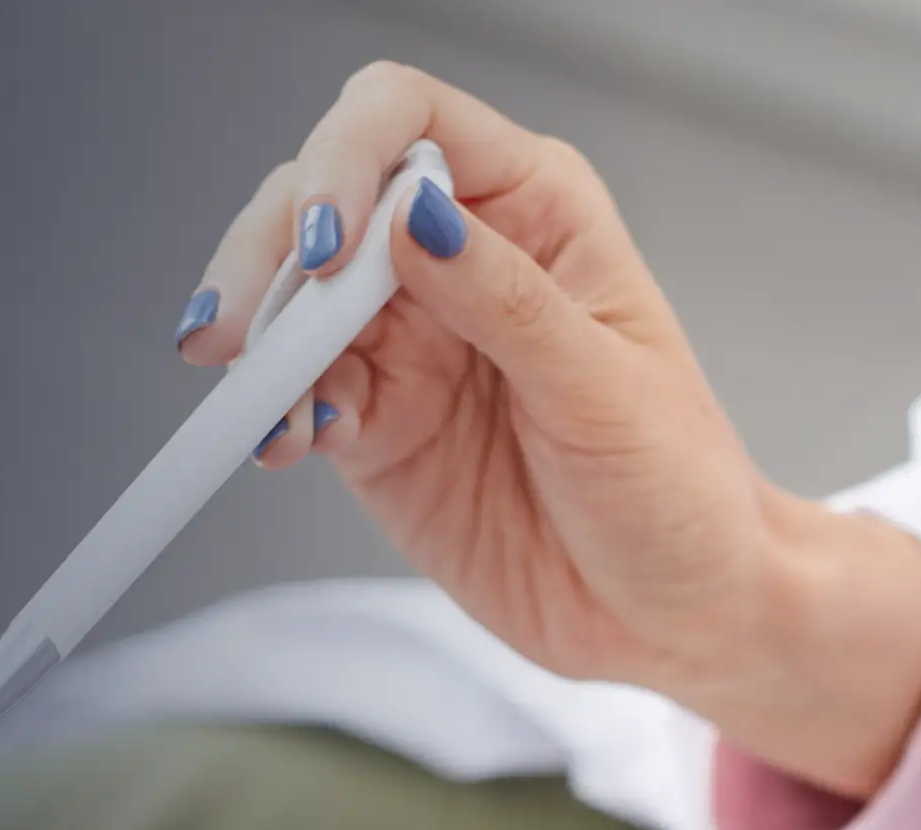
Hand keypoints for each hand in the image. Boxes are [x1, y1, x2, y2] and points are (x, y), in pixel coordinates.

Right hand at [187, 62, 920, 795]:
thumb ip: (506, 300)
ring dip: (260, 344)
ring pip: (292, 298)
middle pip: (322, 201)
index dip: (346, 158)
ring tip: (262, 406)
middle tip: (243, 333)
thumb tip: (415, 216)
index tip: (327, 244)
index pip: (409, 123)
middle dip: (270, 256)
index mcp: (533, 210)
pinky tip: (286, 443)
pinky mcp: (373, 424)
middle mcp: (457, 258)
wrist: (670, 615)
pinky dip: (273, 414)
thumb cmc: (677, 490)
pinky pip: (297, 394)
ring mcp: (407, 341)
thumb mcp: (605, 391)